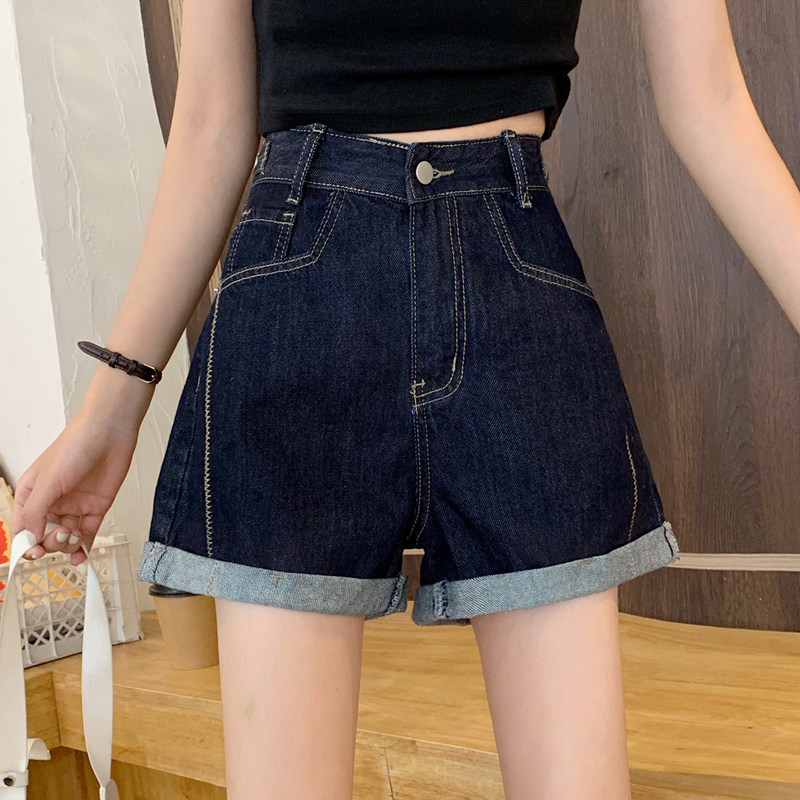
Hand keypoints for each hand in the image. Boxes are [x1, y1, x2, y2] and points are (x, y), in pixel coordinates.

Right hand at [11, 408, 139, 565]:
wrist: (110, 432)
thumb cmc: (75, 446)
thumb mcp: (48, 481)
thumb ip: (36, 511)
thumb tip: (30, 539)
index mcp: (32, 493)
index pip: (23, 527)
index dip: (25, 543)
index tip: (33, 553)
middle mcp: (52, 502)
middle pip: (44, 536)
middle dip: (50, 542)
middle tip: (60, 534)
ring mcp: (74, 506)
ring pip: (65, 538)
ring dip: (67, 545)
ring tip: (73, 537)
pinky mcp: (95, 508)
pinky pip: (87, 534)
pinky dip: (84, 547)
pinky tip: (82, 555)